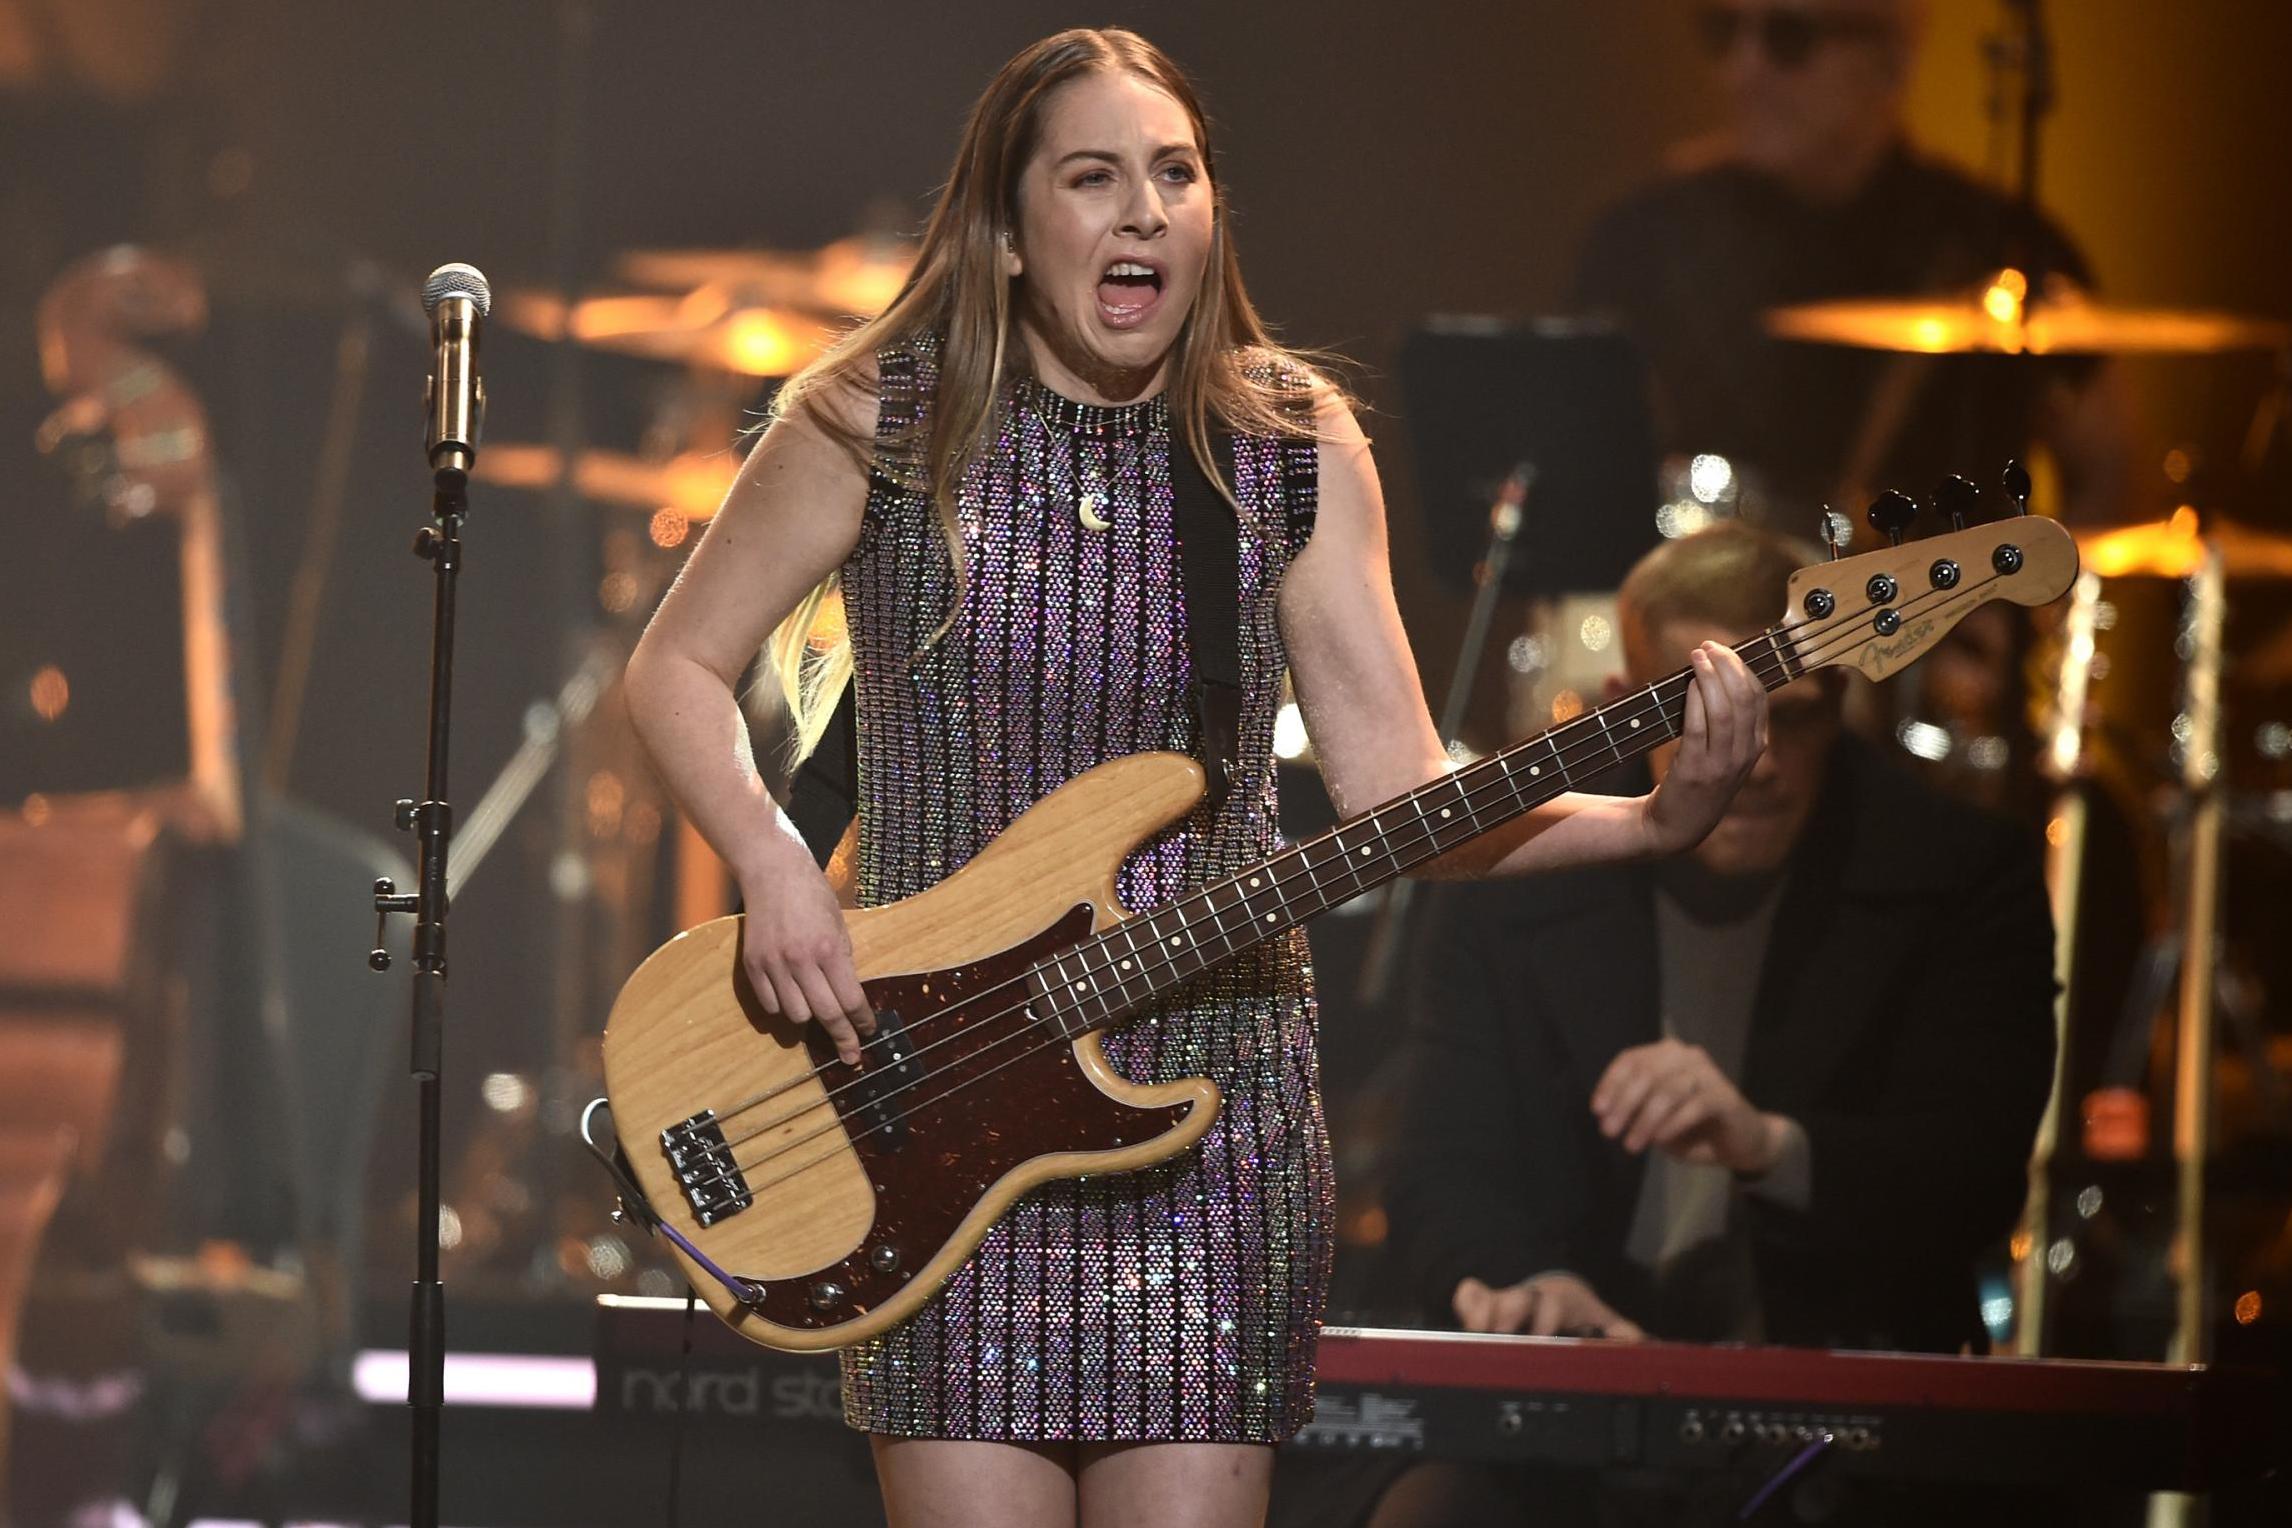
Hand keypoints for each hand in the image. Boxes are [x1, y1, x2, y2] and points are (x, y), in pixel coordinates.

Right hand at [736, 839, 875, 1065]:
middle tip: (851, 1053)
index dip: (862, 1021)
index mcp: (828, 948)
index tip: (868, 1032)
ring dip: (809, 1017)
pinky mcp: (752, 965)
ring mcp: (773, 964)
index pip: (850, 998)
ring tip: (815, 1007)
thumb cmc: (813, 895)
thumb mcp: (839, 926)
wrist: (773, 871)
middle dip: (842, 1038)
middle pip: (826, 1014)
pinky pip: (770, 1005)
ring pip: (795, 1015)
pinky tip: (791, 997)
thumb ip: (843, 962)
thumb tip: (849, 1000)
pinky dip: (782, 1007)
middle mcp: (800, 960)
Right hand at [1452, 1272, 1644, 1340]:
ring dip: (1485, 1316)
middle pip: (1517, 1299)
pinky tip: (1467, 1325)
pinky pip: (1469, 1294)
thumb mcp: (1597, 1318)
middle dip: (1511, 1315)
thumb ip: (1618, 1331)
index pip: (1553, 1303)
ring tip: (1481, 1337)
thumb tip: (1641, 1343)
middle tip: (1506, 1340)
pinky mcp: (1483, 1301)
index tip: (1543, 1338)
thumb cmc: (1572, 1310)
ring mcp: (1504, 1298)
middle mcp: (1530, 1297)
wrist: (1546, 1286)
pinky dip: (1468, 1305)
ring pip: (1491, 1298)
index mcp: (1560, 1301)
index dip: (1547, 1319)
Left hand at [1591, 1038, 1783, 1173]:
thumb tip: (1607, 1114)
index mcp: (1666, 1055)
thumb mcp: (1656, 1118)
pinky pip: (1694, 1106)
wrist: (1742, 1141)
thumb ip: (1636, 1109)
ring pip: (1668, 1090)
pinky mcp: (1725, 1096)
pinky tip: (1660, 1140)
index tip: (1597, 1111)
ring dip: (1645, 1119)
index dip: (1611, 1084)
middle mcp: (1687, 1056)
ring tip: (1631, 1144)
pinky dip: (1673, 1123)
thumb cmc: (1693, 1127)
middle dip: (1624, 1103)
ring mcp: (1708, 1074)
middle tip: (1609, 1132)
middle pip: (1646, 1073)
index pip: (1631, 1060)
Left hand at [1640, 641, 1766, 854]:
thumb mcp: (1720, 751)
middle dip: (1728, 665)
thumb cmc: (1693, 780)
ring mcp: (1722, 765)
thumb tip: (1705, 670)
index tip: (1721, 649)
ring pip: (1727, 711)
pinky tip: (1688, 685)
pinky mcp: (1695, 771)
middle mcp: (1744, 755)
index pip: (1759, 697)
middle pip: (1746, 698)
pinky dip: (1696, 702)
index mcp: (1755, 745)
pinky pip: (1700, 729)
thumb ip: (1721, 717)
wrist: (1675, 826)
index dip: (1742, 667)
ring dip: (1711, 677)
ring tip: (1697, 657)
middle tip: (1707, 646)